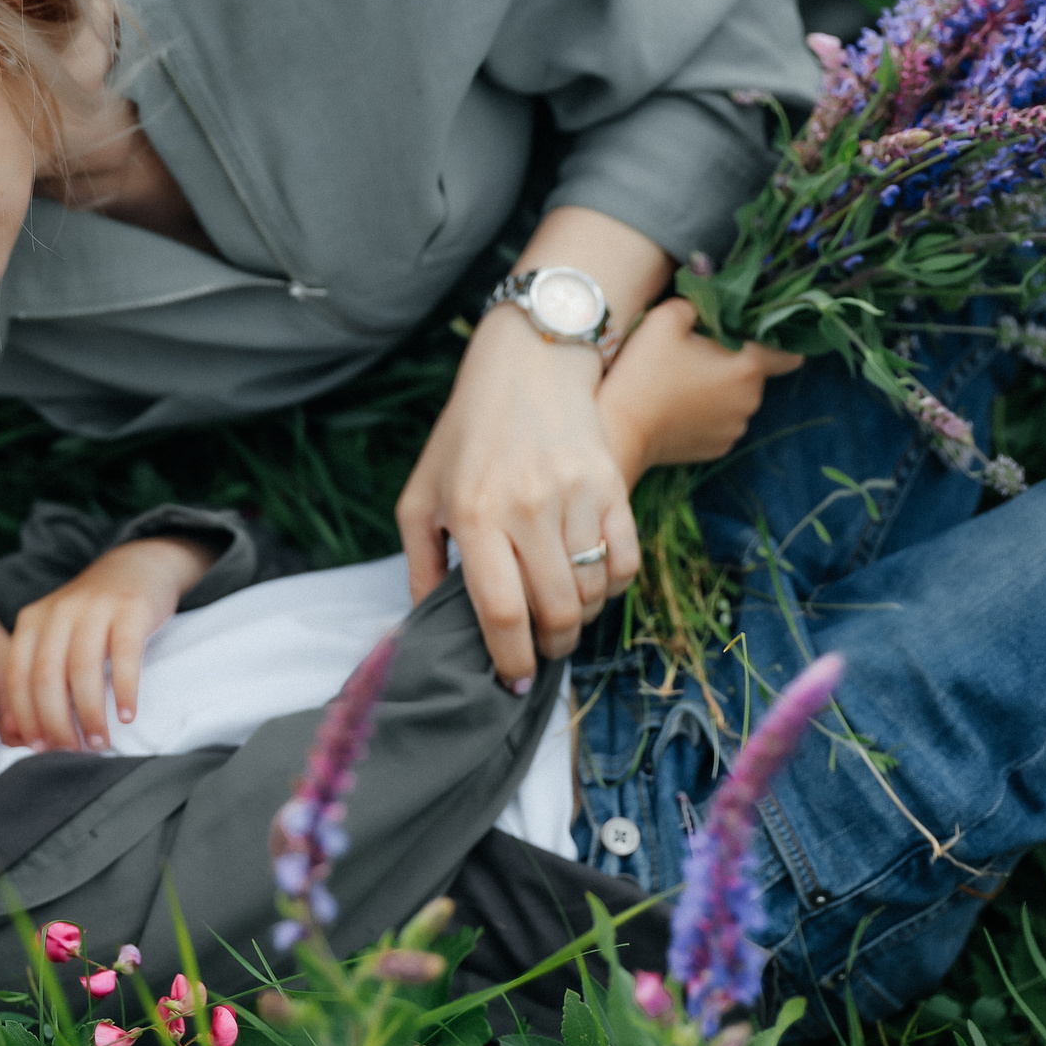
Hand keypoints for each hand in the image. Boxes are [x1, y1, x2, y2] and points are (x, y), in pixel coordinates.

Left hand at [4, 536, 215, 752]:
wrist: (138, 566)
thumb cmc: (94, 614)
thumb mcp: (57, 632)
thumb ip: (38, 672)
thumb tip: (21, 733)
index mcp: (32, 619)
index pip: (19, 676)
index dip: (25, 717)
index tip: (38, 748)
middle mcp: (59, 611)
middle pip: (47, 677)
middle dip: (56, 723)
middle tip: (69, 753)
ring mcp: (95, 607)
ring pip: (83, 670)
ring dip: (90, 714)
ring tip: (99, 743)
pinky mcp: (131, 609)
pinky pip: (125, 656)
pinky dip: (125, 691)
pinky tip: (127, 715)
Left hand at [396, 310, 642, 689]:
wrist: (528, 364)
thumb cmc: (465, 435)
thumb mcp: (420, 495)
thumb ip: (420, 564)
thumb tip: (425, 626)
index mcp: (473, 516)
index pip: (502, 612)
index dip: (512, 661)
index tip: (515, 681)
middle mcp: (526, 508)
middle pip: (557, 611)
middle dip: (552, 646)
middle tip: (543, 648)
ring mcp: (575, 495)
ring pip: (593, 591)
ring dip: (581, 617)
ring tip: (562, 610)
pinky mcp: (611, 485)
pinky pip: (625, 561)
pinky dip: (613, 585)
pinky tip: (591, 579)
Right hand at [598, 298, 804, 479]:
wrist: (618, 429)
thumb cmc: (644, 371)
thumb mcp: (665, 319)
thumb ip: (697, 303)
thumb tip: (706, 303)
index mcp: (746, 367)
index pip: (790, 353)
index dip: (780, 340)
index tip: (755, 335)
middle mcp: (750, 400)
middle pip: (754, 373)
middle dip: (732, 361)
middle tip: (694, 355)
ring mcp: (735, 428)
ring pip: (737, 398)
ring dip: (719, 389)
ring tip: (680, 384)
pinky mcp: (717, 448)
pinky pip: (721, 422)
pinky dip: (706, 414)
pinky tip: (676, 408)